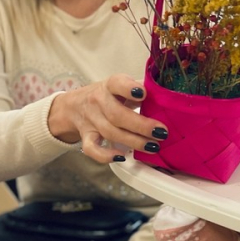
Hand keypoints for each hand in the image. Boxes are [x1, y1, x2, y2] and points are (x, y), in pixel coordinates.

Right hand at [48, 73, 165, 162]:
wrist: (73, 106)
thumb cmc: (107, 96)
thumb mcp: (120, 87)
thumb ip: (139, 89)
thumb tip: (166, 96)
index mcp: (109, 86)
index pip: (116, 83)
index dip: (129, 88)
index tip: (143, 93)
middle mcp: (98, 101)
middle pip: (117, 114)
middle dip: (141, 125)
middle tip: (162, 132)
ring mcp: (91, 120)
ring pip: (110, 132)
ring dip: (134, 141)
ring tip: (153, 146)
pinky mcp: (86, 136)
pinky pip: (92, 148)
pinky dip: (105, 155)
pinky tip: (122, 157)